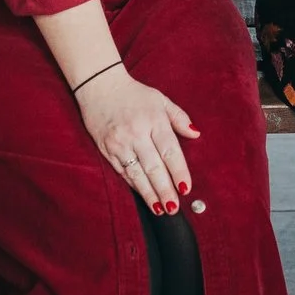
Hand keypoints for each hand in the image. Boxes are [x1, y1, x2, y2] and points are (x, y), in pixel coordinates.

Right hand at [74, 67, 197, 213]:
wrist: (98, 85)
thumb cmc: (134, 94)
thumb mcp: (160, 100)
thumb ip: (179, 118)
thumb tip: (196, 134)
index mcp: (153, 120)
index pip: (170, 151)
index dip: (178, 172)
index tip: (186, 188)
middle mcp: (136, 133)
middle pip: (154, 167)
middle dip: (165, 189)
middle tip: (174, 207)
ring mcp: (119, 143)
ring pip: (136, 173)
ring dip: (149, 193)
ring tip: (160, 209)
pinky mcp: (106, 149)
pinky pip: (122, 171)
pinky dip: (133, 185)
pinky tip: (143, 196)